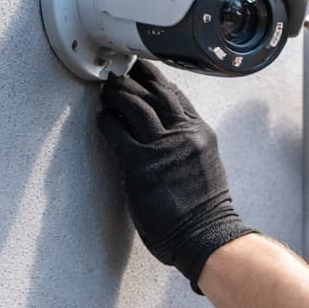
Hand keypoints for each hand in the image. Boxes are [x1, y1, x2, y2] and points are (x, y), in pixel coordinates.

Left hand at [97, 61, 256, 292]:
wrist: (206, 236)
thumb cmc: (205, 212)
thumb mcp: (206, 167)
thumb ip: (189, 147)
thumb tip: (168, 138)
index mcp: (201, 134)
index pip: (176, 96)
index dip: (156, 80)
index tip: (142, 71)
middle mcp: (185, 135)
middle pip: (155, 94)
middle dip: (134, 79)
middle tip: (118, 74)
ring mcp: (163, 147)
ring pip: (136, 106)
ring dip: (117, 95)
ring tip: (106, 90)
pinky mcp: (141, 163)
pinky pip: (117, 131)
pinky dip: (106, 120)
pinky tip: (102, 117)